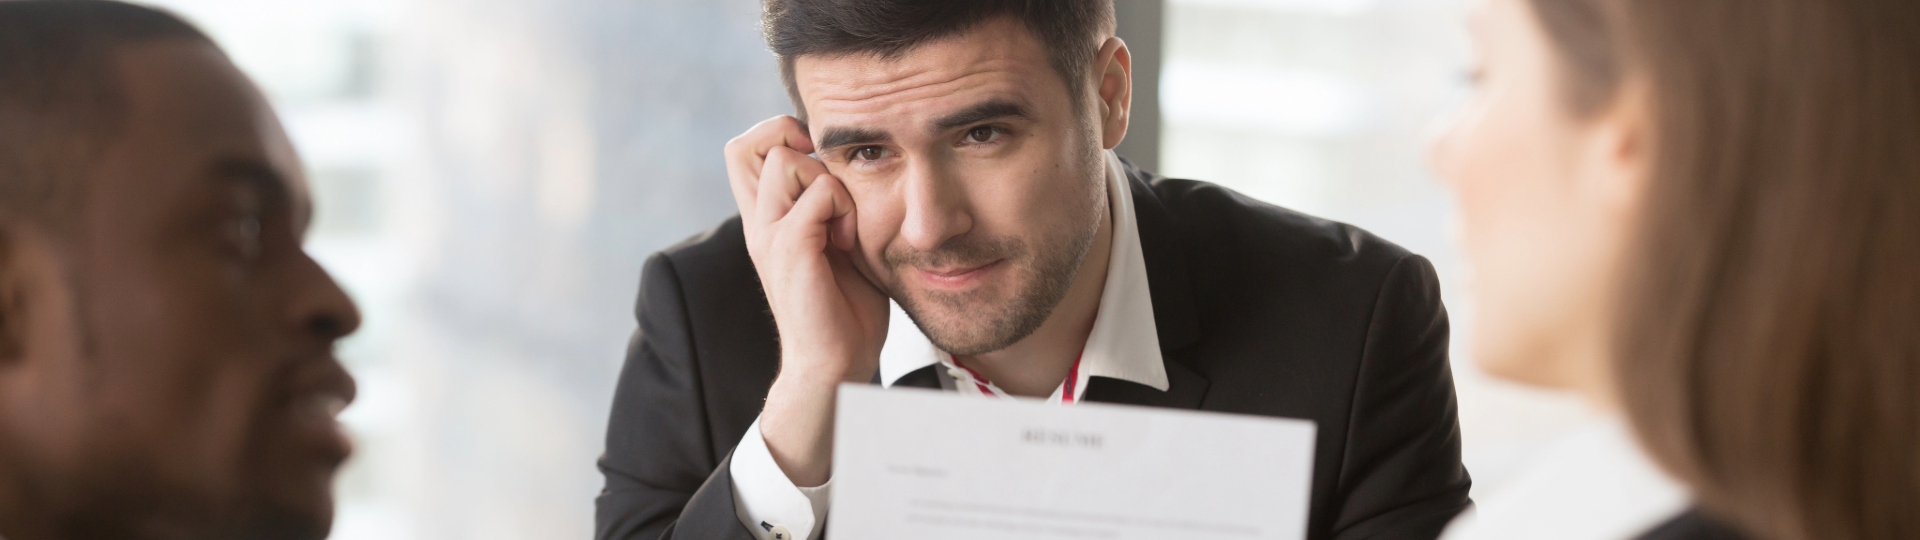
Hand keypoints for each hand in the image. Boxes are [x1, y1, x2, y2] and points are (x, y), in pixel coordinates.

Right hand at [724, 115, 888, 486]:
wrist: (836, 362)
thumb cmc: (843, 308)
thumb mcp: (834, 242)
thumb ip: (829, 204)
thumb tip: (848, 166)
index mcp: (765, 219)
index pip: (744, 149)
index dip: (777, 134)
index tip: (818, 159)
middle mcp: (758, 222)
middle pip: (747, 144)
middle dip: (793, 142)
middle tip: (828, 179)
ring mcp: (768, 234)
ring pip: (786, 159)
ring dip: (826, 179)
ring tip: (843, 220)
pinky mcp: (790, 248)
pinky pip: (819, 193)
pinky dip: (843, 207)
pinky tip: (849, 242)